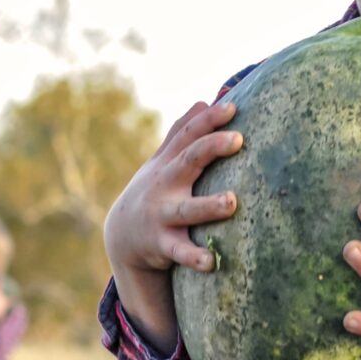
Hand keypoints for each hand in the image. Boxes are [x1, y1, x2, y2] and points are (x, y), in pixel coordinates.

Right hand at [104, 99, 242, 276]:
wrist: (122, 235)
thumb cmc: (156, 190)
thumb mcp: (164, 159)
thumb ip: (186, 131)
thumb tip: (209, 98)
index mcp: (170, 162)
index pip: (189, 134)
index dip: (209, 119)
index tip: (232, 106)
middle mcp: (165, 185)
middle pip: (188, 161)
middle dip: (211, 148)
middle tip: (238, 139)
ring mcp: (162, 215)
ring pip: (186, 210)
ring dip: (208, 206)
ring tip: (232, 202)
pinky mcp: (163, 245)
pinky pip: (180, 252)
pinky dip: (194, 257)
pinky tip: (212, 261)